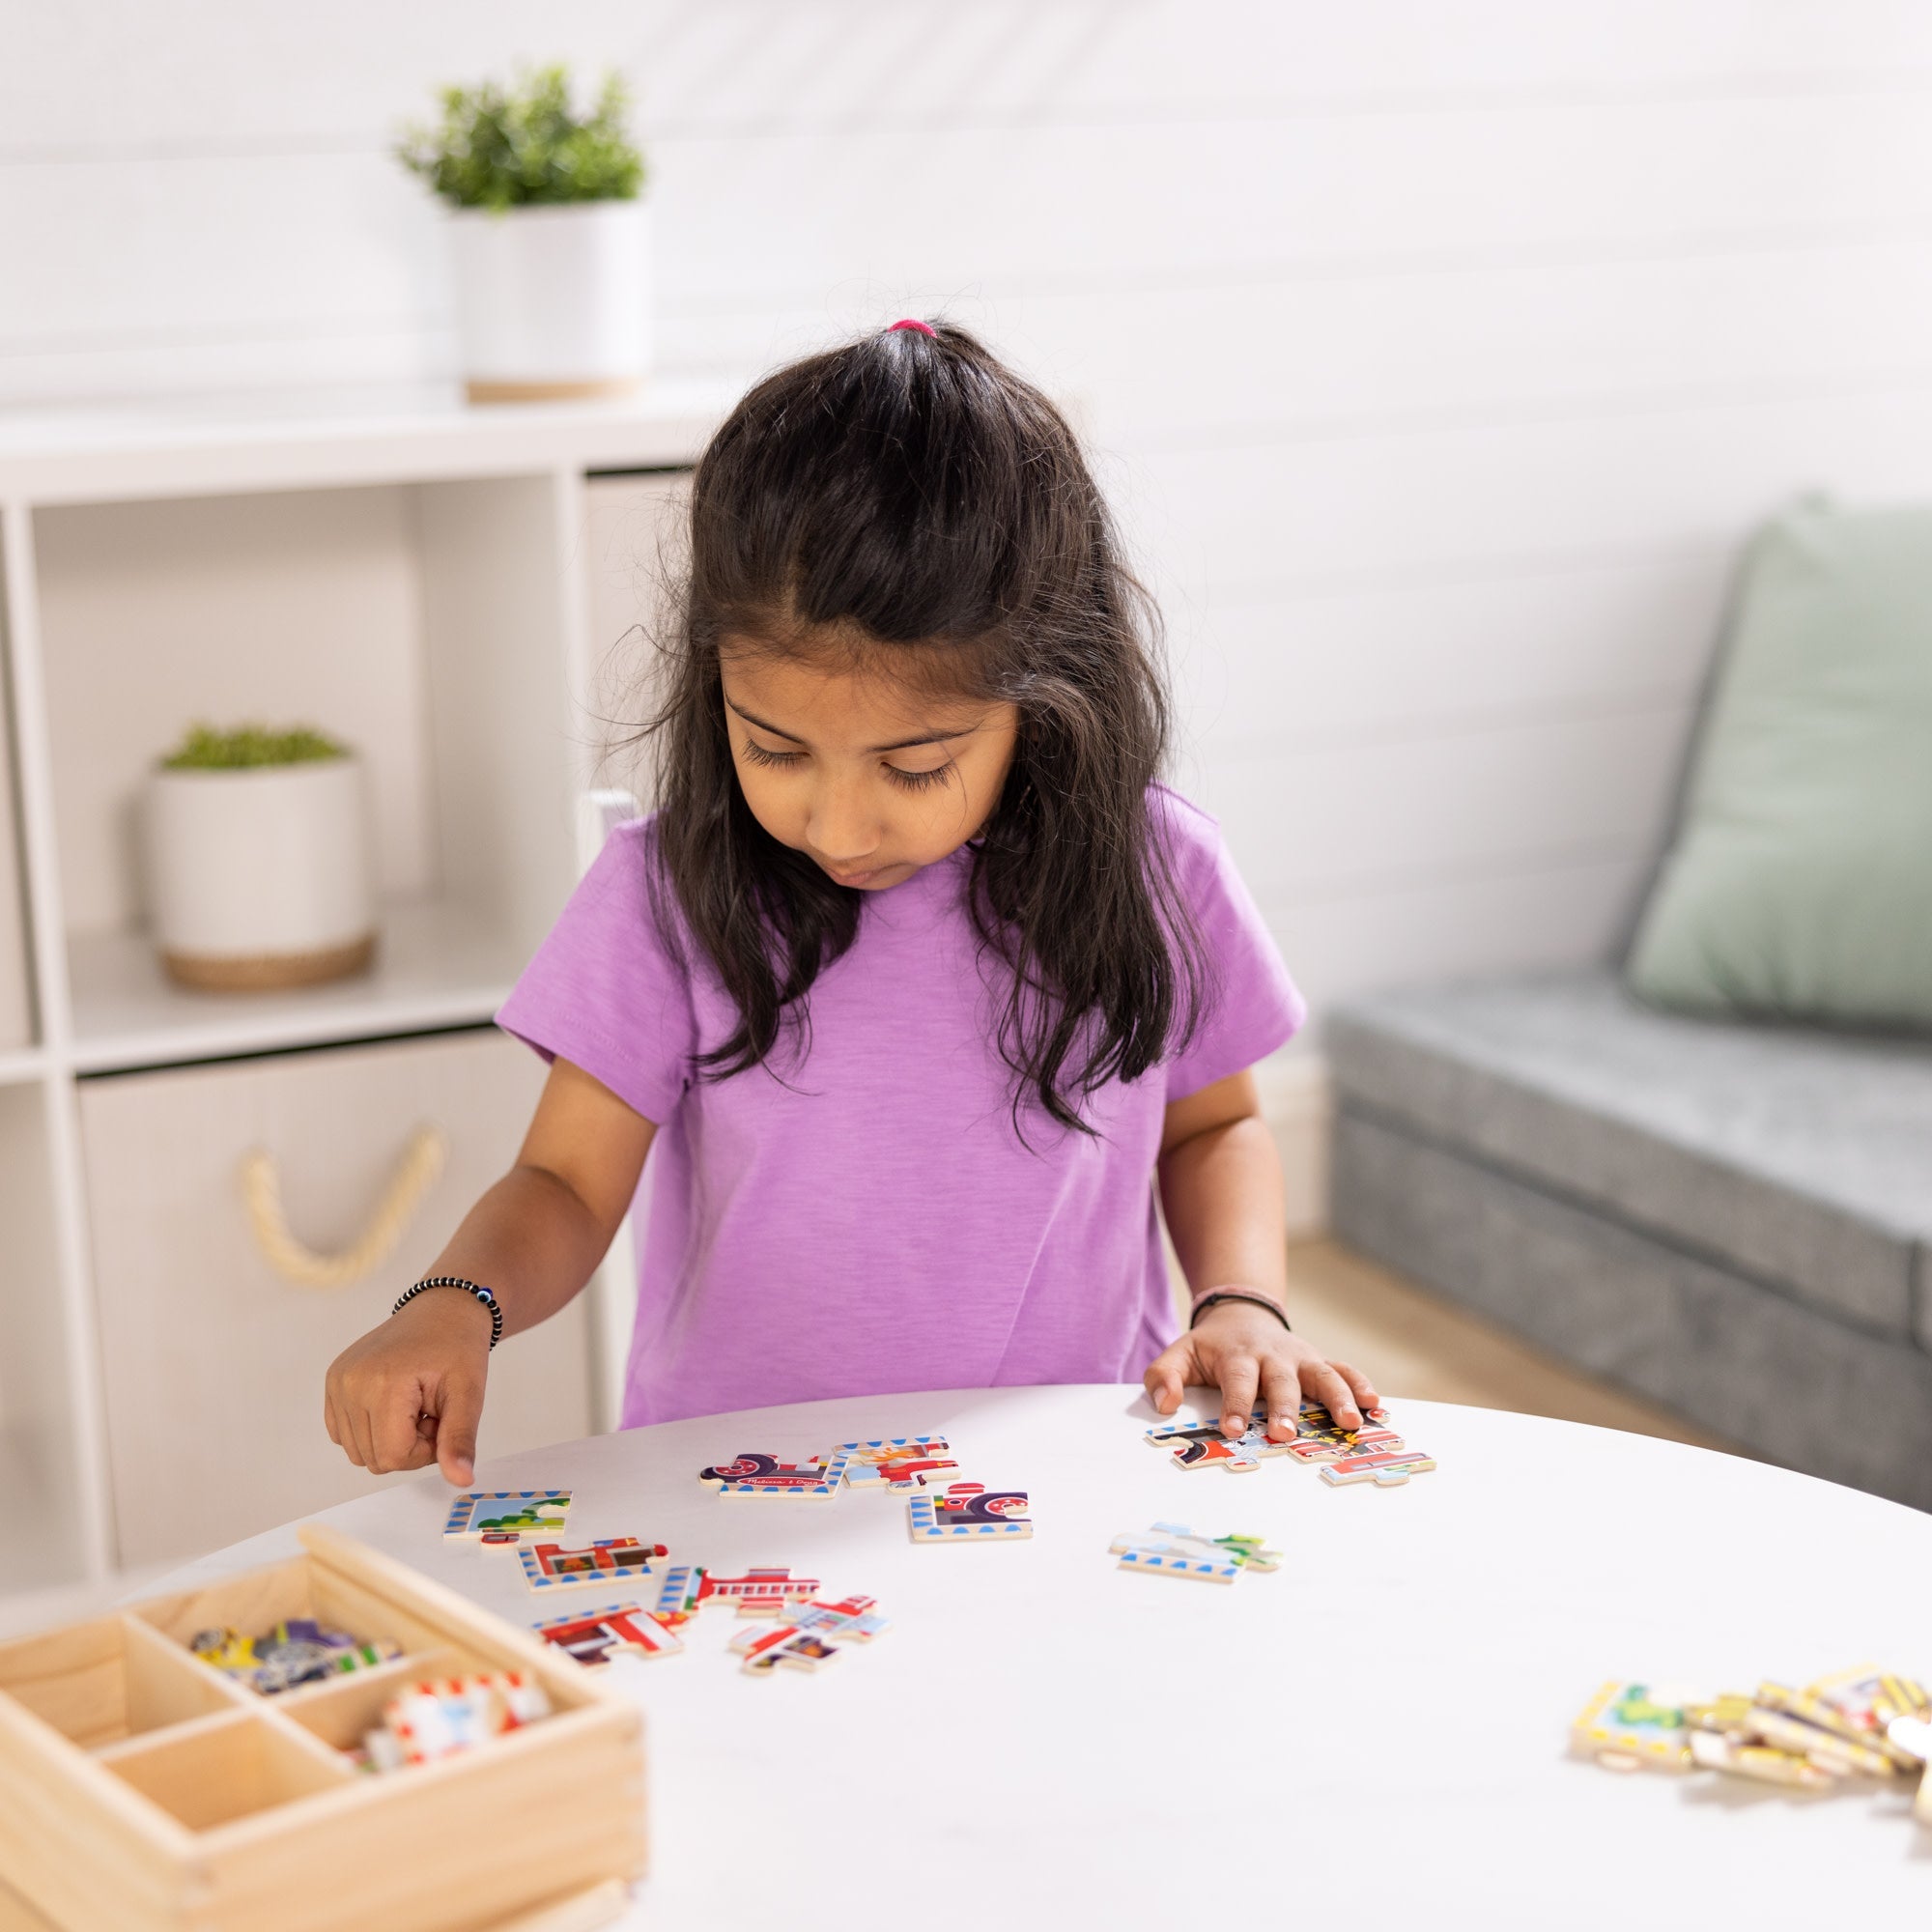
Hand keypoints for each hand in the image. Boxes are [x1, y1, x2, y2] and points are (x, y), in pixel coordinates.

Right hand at [324, 1289, 491, 1485]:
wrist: (442, 1310)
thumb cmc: (458, 1348)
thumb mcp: (469, 1393)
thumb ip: (460, 1439)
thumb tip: (462, 1482)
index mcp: (382, 1383)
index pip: (392, 1457)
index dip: (424, 1451)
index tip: (441, 1420)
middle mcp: (349, 1382)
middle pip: (373, 1459)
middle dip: (408, 1445)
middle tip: (430, 1411)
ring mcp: (337, 1381)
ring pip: (357, 1451)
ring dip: (389, 1439)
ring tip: (413, 1405)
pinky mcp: (333, 1381)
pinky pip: (344, 1433)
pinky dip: (370, 1429)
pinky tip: (395, 1402)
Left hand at [1143, 1295, 1380, 1441]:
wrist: (1241, 1314)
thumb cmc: (1210, 1347)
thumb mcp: (1179, 1353)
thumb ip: (1164, 1375)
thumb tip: (1164, 1405)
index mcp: (1237, 1355)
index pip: (1237, 1381)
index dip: (1236, 1405)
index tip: (1234, 1430)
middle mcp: (1273, 1355)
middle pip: (1282, 1381)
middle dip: (1285, 1408)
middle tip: (1286, 1434)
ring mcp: (1300, 1358)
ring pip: (1322, 1375)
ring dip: (1338, 1398)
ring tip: (1351, 1423)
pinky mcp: (1319, 1362)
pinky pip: (1343, 1370)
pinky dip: (1360, 1385)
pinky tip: (1375, 1405)